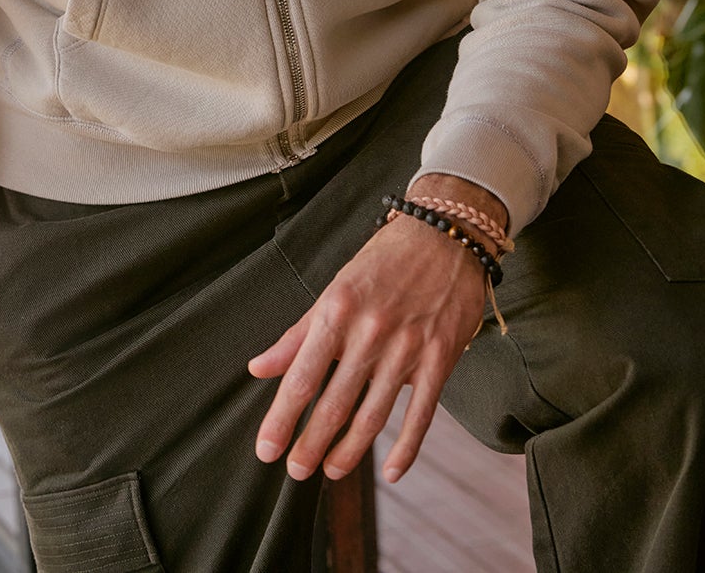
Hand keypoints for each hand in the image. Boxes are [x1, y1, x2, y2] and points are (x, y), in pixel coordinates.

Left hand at [248, 214, 485, 485]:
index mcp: (338, 309)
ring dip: (349, 450)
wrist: (445, 234)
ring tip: (331, 470)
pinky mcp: (440, 357)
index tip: (267, 450)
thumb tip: (259, 368)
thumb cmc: (384, 262)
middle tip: (296, 471)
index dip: (281, 419)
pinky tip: (391, 471)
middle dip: (311, 444)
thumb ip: (298, 334)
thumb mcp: (334, 289)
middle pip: (335, 403)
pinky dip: (406, 448)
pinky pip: (421, 413)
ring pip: (374, 414)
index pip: (302, 376)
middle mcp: (371, 330)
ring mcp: (408, 346)